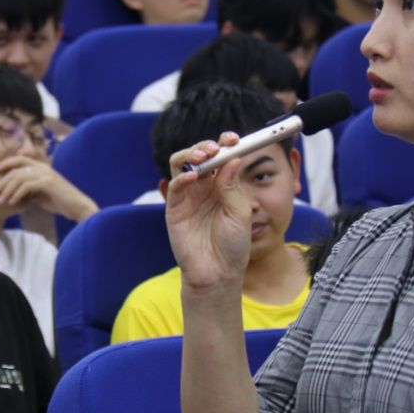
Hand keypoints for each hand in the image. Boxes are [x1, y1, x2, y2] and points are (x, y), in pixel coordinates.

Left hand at [0, 155, 97, 222]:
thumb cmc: (60, 201)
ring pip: (19, 178)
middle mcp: (43, 167)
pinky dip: (17, 194)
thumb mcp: (41, 193)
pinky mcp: (48, 183)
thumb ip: (30, 189)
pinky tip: (12, 202)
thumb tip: (16, 192)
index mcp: (41, 167)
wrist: (77, 207)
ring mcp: (46, 174)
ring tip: (0, 200)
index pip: (20, 159)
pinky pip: (27, 186)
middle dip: (1, 181)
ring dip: (7, 190)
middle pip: (16, 169)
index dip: (5, 162)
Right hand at [164, 134, 251, 288]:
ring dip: (191, 153)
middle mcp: (205, 186)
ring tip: (203, 156)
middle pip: (201, 154)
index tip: (235, 139)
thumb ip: (232, 187)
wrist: (218, 273)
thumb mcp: (239, 213)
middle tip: (217, 147)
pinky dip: (181, 176)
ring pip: (182, 162)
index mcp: (224, 185)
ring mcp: (188, 195)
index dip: (227, 144)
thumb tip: (231, 159)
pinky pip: (174, 185)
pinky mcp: (175, 207)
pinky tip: (192, 176)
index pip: (223, 157)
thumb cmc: (233, 245)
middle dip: (208, 146)